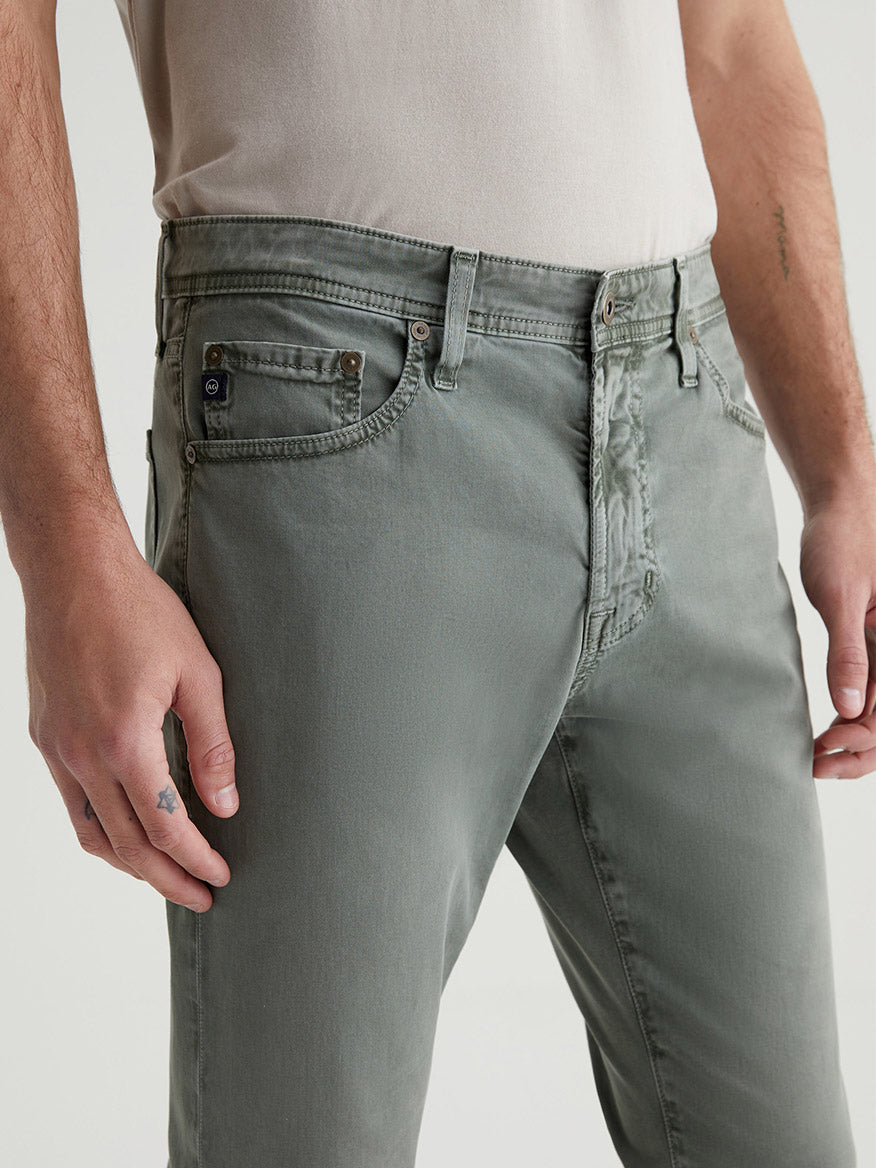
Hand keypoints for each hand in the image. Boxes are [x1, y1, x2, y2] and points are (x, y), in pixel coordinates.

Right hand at [24, 530, 237, 910]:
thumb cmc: (142, 612)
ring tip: (166, 875)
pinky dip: (101, 829)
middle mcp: (82, 754)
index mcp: (125, 741)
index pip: (164, 828)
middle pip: (126, 846)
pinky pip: (72, 802)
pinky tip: (127, 829)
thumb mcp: (199, 673)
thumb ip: (212, 745)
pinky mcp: (45, 735)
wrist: (75, 572)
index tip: (221, 875)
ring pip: (91, 831)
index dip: (196, 859)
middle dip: (166, 879)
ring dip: (129, 863)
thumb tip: (226, 805)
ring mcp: (57, 748)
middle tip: (201, 896)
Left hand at [800, 494, 875, 779]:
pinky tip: (828, 726)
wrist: (840, 500)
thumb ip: (847, 653)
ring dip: (856, 736)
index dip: (865, 740)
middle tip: (816, 763)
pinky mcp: (875, 637)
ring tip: (816, 753)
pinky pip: (873, 686)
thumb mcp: (840, 597)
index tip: (826, 748)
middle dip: (861, 749)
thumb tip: (850, 709)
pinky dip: (853, 711)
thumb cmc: (842, 538)